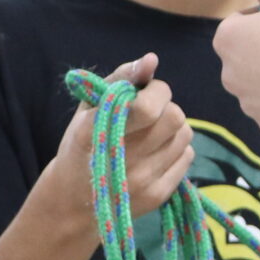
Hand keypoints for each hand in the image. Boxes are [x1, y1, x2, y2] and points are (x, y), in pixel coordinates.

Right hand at [46, 53, 194, 229]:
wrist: (72, 200)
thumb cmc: (81, 144)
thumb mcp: (89, 108)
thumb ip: (120, 79)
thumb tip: (151, 59)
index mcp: (98, 132)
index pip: (151, 107)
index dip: (157, 91)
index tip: (146, 92)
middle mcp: (122, 159)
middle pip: (175, 118)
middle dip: (168, 107)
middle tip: (150, 113)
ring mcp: (142, 181)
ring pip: (185, 135)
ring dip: (173, 128)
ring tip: (151, 133)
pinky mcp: (157, 195)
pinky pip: (187, 157)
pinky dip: (176, 148)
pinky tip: (155, 152)